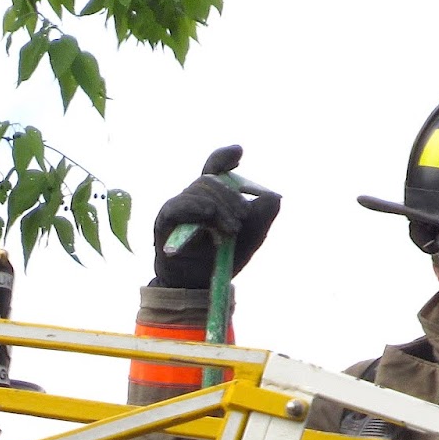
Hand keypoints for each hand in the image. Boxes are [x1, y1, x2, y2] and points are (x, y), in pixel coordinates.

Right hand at [151, 146, 280, 288]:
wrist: (200, 286)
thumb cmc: (223, 258)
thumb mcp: (251, 238)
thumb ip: (264, 216)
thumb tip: (273, 196)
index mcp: (212, 195)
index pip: (215, 167)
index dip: (225, 157)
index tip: (239, 153)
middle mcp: (193, 197)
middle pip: (211, 178)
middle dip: (231, 194)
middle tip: (245, 215)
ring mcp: (178, 206)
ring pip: (198, 189)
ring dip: (219, 207)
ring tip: (232, 230)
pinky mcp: (165, 220)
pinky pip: (179, 205)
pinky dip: (195, 206)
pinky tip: (208, 214)